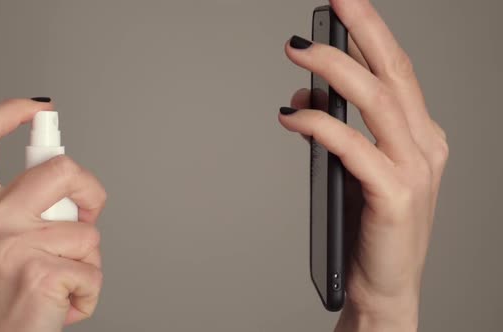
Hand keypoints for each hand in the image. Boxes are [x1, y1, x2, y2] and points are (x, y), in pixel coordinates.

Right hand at [0, 99, 106, 331]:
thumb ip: (18, 210)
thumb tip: (66, 187)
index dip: (8, 111)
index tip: (39, 108)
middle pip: (60, 168)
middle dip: (92, 188)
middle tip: (90, 212)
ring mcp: (12, 244)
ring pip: (87, 230)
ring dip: (88, 261)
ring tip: (61, 282)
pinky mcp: (40, 272)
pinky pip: (94, 270)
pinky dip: (89, 293)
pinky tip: (63, 305)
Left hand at [278, 0, 447, 330]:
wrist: (384, 287)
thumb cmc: (369, 226)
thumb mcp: (351, 168)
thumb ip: (335, 129)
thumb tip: (303, 98)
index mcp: (420, 135)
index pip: (397, 71)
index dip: (372, 33)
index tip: (344, 4)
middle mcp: (424, 146)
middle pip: (393, 73)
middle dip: (363, 30)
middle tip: (334, 1)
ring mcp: (414, 170)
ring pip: (376, 102)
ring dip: (335, 68)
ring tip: (297, 48)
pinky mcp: (395, 196)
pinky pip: (353, 148)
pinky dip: (320, 126)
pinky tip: (292, 116)